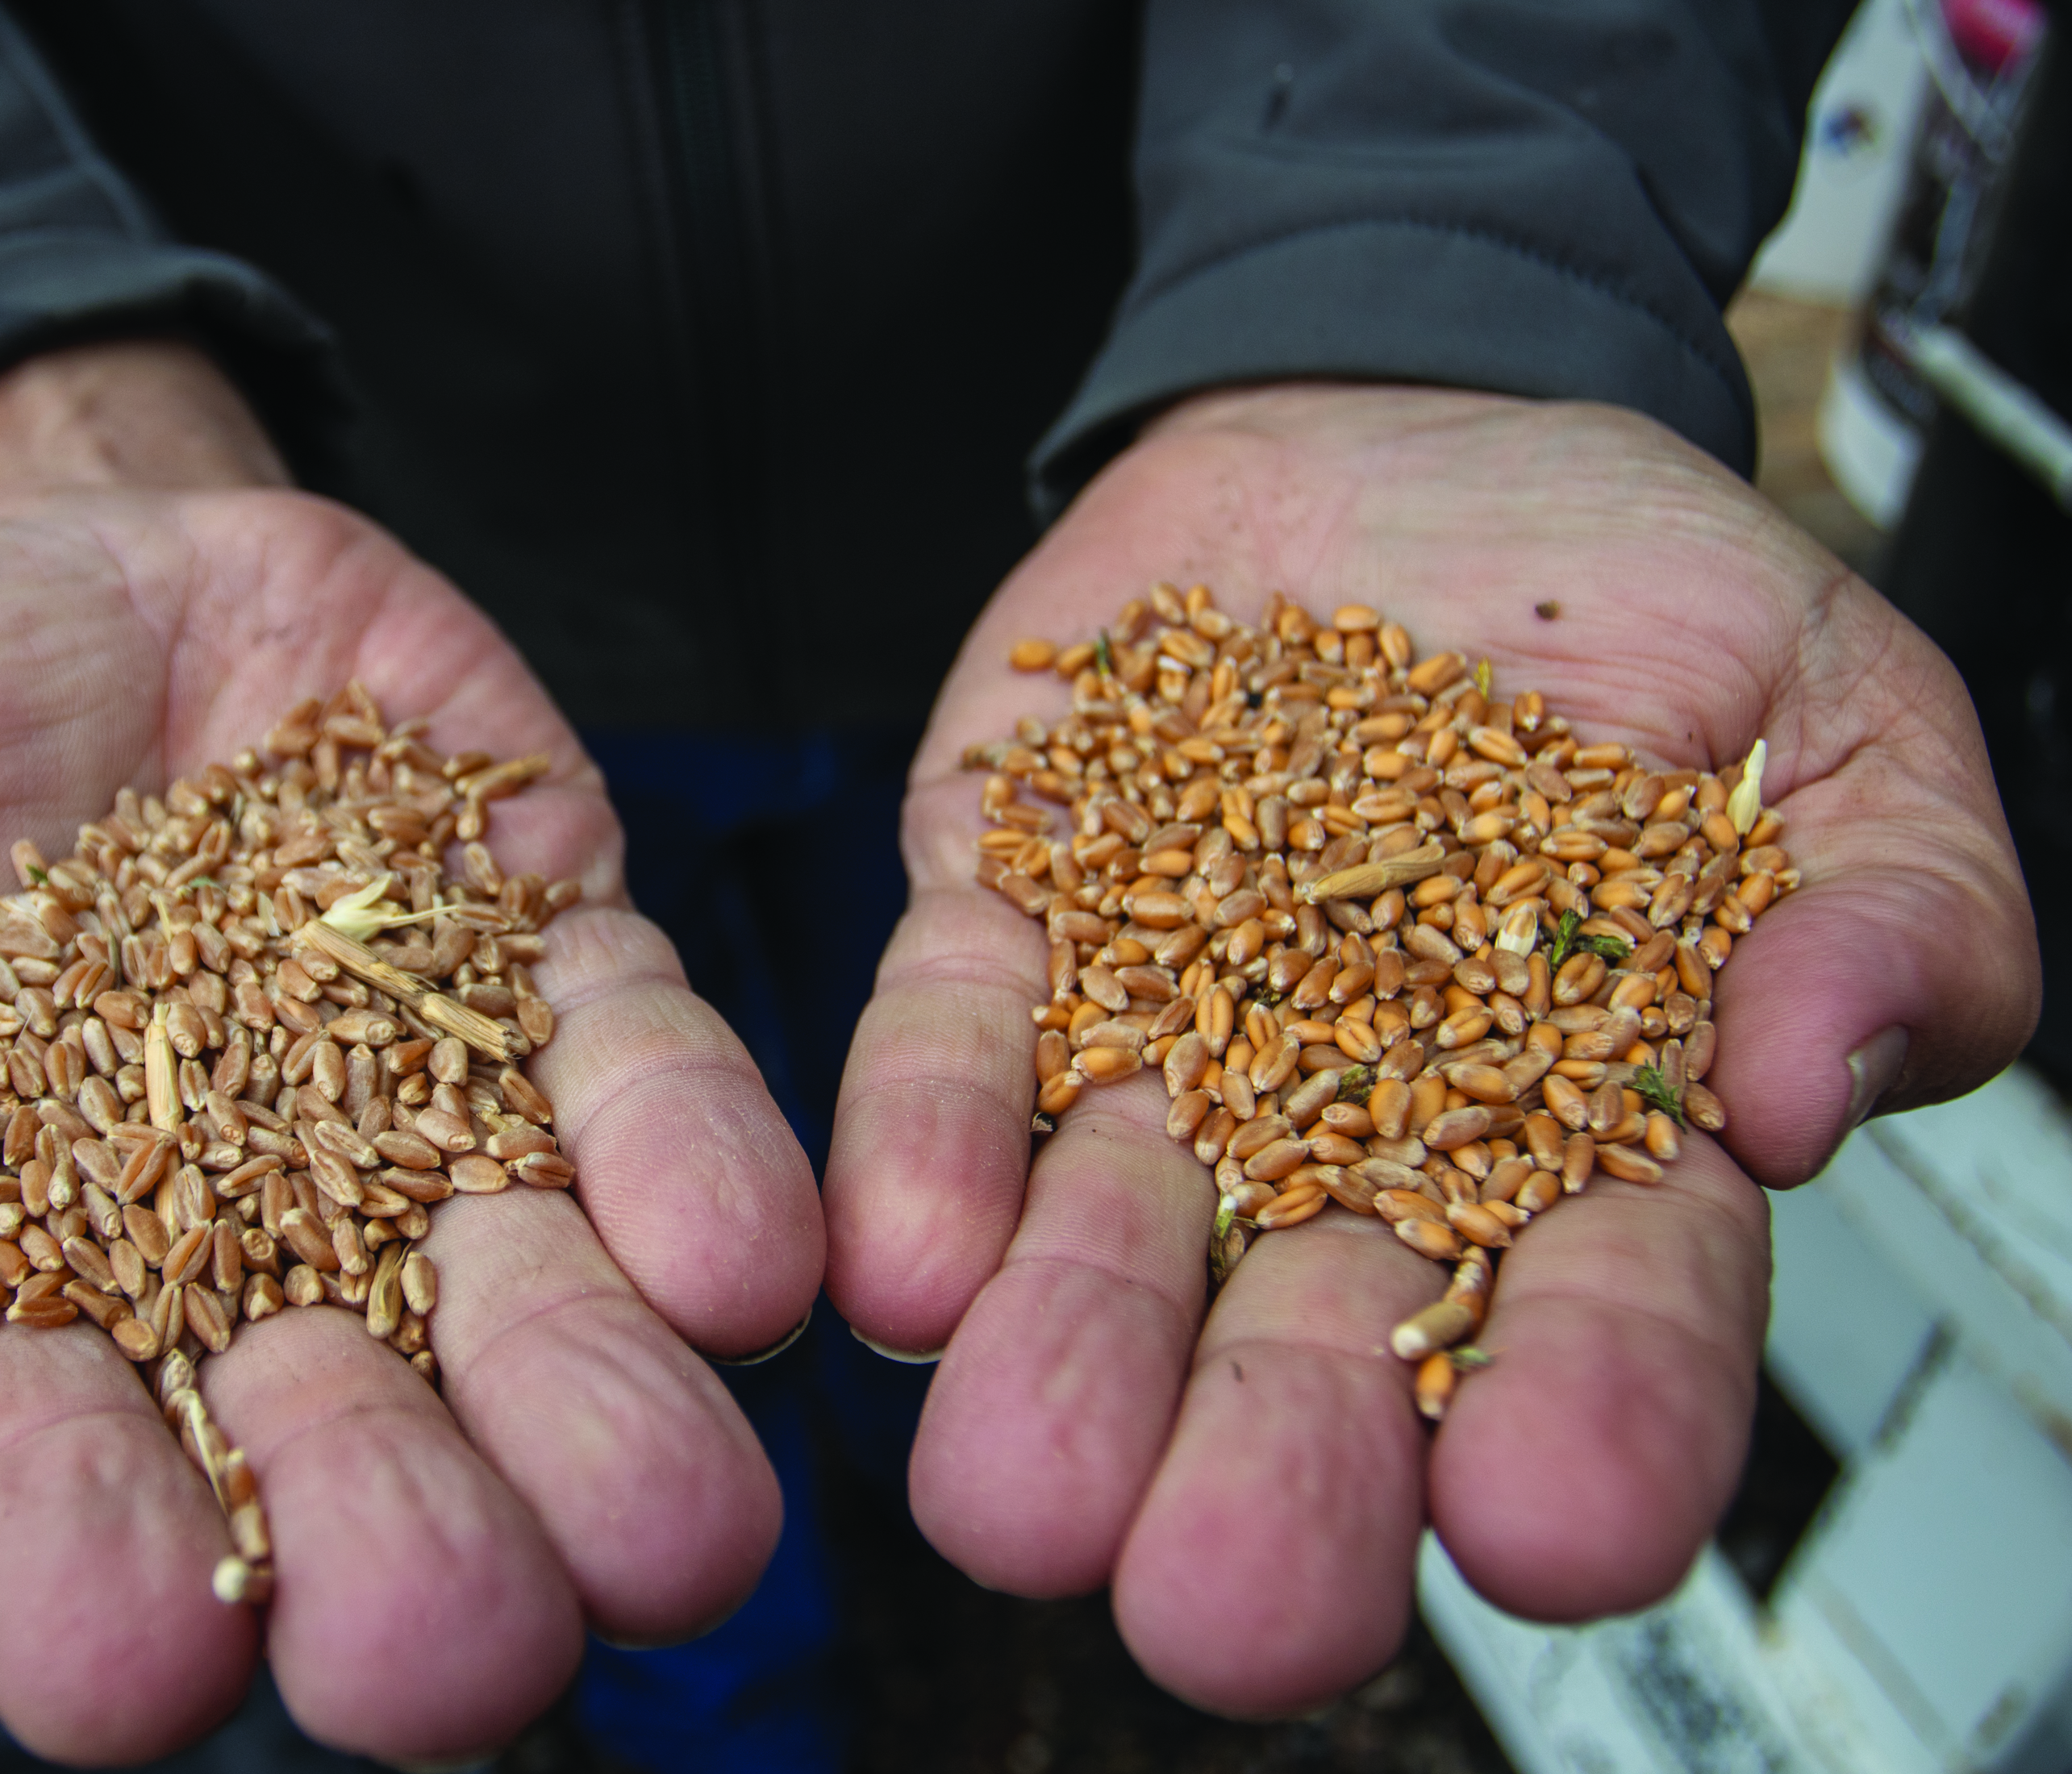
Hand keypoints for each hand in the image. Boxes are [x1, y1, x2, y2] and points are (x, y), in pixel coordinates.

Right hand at [0, 344, 822, 1764]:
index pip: (32, 1459)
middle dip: (407, 1541)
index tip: (150, 1655)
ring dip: (605, 1412)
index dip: (80, 1558)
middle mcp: (245, 1239)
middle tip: (469, 1651)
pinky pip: (642, 1077)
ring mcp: (420, 1104)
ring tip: (678, 1535)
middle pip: (338, 1430)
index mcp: (10, 1270)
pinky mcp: (553, 962)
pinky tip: (749, 1274)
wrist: (61, 560)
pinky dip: (695, 1170)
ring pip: (533, 1298)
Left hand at [825, 384, 2033, 1712]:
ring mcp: (1163, 1033)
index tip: (1552, 1522)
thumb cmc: (1627, 604)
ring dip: (1067, 1356)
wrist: (1401, 451)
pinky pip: (953, 1048)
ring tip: (1021, 1490)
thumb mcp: (1829, 713)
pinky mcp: (1007, 926)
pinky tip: (903, 1265)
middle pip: (1324, 1328)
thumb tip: (1809, 1075)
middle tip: (1227, 1606)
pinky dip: (927, 1146)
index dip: (1590, 1414)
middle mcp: (1355, 1127)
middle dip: (1276, 1464)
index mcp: (1583, 1123)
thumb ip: (1889, 899)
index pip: (1609, 1303)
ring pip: (1110, 1228)